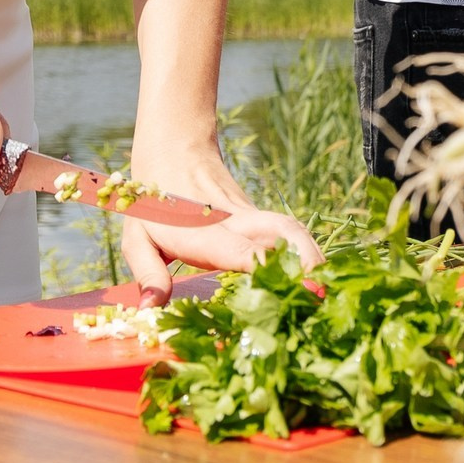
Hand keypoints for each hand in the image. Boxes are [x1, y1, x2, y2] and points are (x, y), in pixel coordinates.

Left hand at [115, 147, 320, 303]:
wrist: (172, 153)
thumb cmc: (150, 204)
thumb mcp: (136, 238)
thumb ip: (148, 274)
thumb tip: (150, 309)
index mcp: (203, 232)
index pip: (241, 250)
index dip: (268, 268)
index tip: (294, 286)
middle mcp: (234, 221)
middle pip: (281, 231)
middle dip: (307, 259)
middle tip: (324, 293)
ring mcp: (250, 216)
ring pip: (290, 229)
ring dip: (313, 254)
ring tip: (327, 288)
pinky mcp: (257, 216)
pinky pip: (286, 231)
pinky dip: (306, 250)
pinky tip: (315, 274)